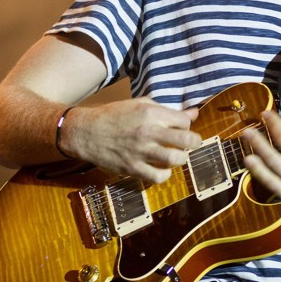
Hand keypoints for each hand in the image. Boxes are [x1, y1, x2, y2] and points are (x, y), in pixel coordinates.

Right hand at [67, 98, 201, 183]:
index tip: (181, 128)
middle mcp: (148, 132)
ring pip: (176, 159)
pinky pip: (158, 177)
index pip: (184, 121)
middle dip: (194, 142)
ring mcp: (140, 151)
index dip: (186, 125)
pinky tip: (162, 169)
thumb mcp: (141, 104)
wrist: (85, 132)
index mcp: (150, 113)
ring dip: (180, 158)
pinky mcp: (132, 168)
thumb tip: (194, 113)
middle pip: (186, 140)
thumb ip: (167, 110)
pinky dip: (165, 175)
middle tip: (190, 144)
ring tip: (176, 156)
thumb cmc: (114, 115)